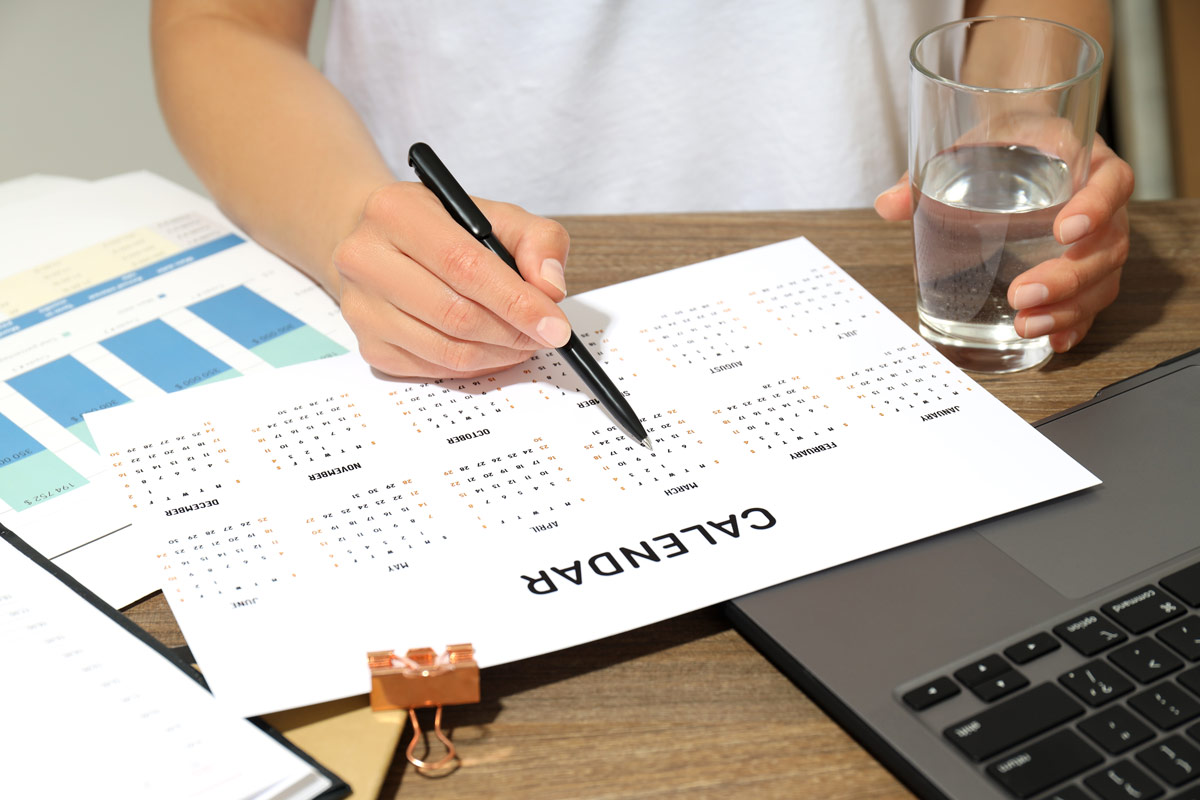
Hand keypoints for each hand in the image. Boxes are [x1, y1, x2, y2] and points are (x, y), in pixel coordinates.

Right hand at [333, 182, 571, 377]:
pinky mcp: (368, 344)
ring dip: (498, 354)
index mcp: (396, 211)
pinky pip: (433, 369)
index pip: (465, 266)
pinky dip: (474, 365)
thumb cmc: (446, 228)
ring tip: (522, 341)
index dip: (516, 301)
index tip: (555, 326)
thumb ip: (538, 240)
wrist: (384, 242)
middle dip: (513, 333)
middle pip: (456, 314)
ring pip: (447, 349)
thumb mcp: (497, 215)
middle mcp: (365, 257)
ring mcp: (361, 306)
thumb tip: (550, 288)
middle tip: (544, 336)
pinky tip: (491, 348)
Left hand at [875, 134, 1132, 352]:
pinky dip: (1075, 323)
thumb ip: (931, 173)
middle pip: (1107, 246)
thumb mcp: (974, 144)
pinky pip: (1093, 300)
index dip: (1095, 208)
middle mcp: (1103, 203)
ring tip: (1027, 325)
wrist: (1024, 143)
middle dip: (1067, 277)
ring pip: (1102, 280)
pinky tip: (1054, 341)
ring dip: (1068, 308)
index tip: (1062, 230)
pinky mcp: (1088, 268)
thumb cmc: (1005, 143)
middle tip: (1022, 294)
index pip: (1111, 183)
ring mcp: (1100, 239)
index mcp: (1086, 160)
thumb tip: (888, 204)